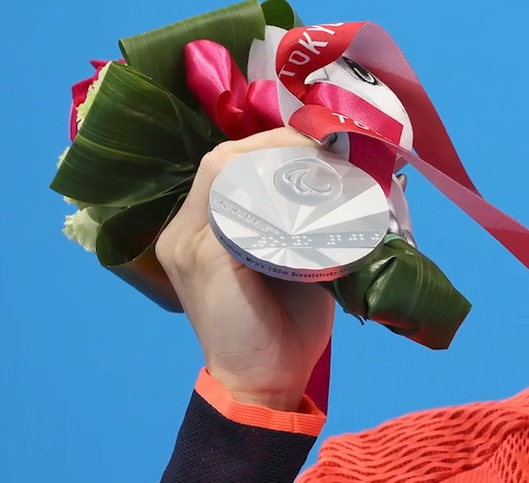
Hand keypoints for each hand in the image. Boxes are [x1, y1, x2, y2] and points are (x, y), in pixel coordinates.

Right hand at [157, 126, 336, 411]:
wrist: (265, 385)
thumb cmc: (283, 328)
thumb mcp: (291, 262)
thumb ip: (300, 228)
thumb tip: (346, 188)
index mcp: (198, 230)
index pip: (226, 164)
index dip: (270, 144)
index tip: (317, 142)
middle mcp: (183, 231)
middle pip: (223, 159)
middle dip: (276, 143)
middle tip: (323, 144)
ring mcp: (188, 243)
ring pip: (224, 170)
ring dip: (273, 157)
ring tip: (316, 157)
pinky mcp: (205, 259)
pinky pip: (233, 204)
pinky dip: (270, 190)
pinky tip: (302, 187)